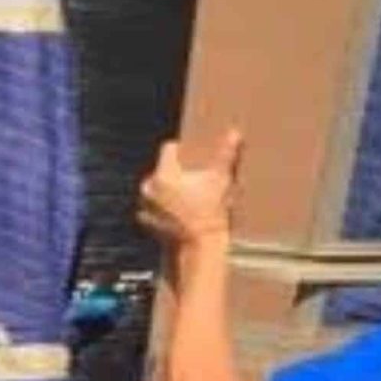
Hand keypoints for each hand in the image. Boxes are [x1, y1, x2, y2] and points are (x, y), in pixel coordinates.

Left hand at [136, 129, 242, 246]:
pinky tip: (180, 213)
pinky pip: (154, 208)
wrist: (200, 247)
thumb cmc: (210, 214)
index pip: (168, 148)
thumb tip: (234, 133)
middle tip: (195, 182)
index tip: (194, 159)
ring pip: (157, 188)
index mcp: (164, 174)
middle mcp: (149, 187)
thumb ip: (225, 155)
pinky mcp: (147, 222)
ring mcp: (146, 206)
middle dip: (177, 173)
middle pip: (163, 169)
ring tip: (188, 199)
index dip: (182, 150)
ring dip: (169, 190)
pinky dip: (164, 209)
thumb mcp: (220, 181)